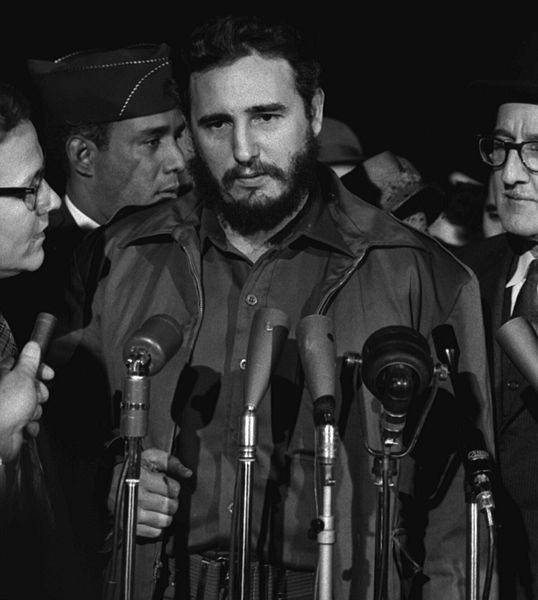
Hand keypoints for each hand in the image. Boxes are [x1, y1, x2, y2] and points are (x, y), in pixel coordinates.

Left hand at [0, 340, 53, 462]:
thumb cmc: (4, 408)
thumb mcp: (22, 377)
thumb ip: (29, 361)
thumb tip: (32, 345)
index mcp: (3, 375)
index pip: (23, 364)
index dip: (38, 368)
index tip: (48, 374)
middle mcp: (4, 391)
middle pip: (31, 386)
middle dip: (39, 393)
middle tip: (36, 396)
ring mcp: (8, 408)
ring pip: (32, 405)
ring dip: (35, 411)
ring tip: (27, 415)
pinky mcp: (12, 425)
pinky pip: (29, 422)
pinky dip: (30, 425)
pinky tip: (24, 426)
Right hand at [108, 447, 191, 538]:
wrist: (107, 482)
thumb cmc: (133, 468)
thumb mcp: (151, 458)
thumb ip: (171, 462)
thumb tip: (188, 473)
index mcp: (144, 478)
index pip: (173, 489)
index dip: (174, 487)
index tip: (168, 485)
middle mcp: (137, 497)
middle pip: (170, 506)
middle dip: (173, 501)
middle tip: (165, 496)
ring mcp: (133, 513)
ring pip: (164, 521)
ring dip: (166, 515)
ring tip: (160, 506)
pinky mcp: (129, 526)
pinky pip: (154, 532)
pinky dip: (157, 526)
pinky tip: (152, 516)